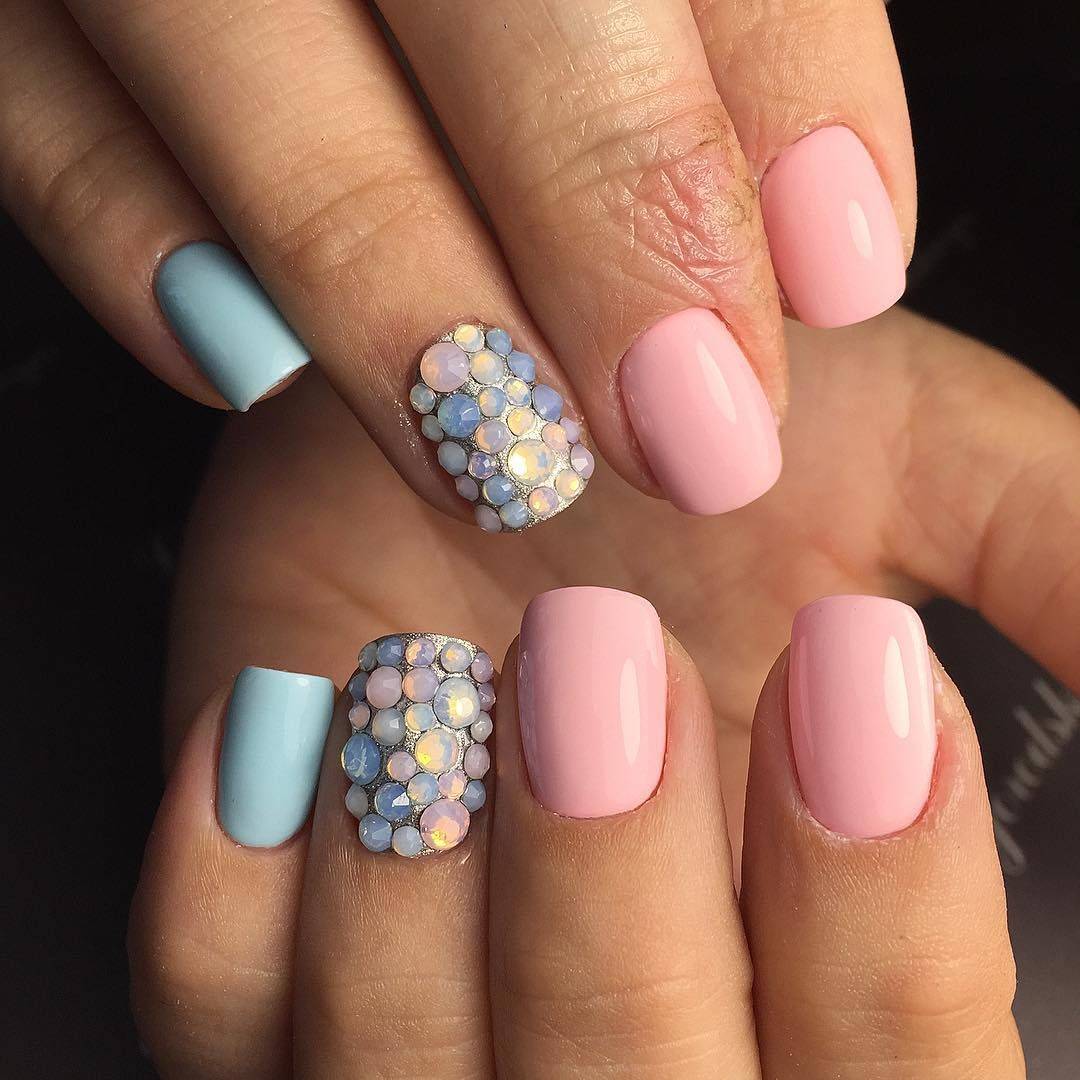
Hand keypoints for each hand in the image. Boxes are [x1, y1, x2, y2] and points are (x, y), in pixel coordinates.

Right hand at [3, 0, 912, 526]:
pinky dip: (140, 252)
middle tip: (696, 433)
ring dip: (392, 293)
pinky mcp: (9, 18)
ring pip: (251, 78)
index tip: (843, 272)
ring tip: (510, 458)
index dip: (784, 90)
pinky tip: (245, 367)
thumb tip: (818, 251)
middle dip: (604, 217)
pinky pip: (42, 133)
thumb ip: (739, 42)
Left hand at [129, 308, 1077, 1072]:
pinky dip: (239, 894)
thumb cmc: (675, 414)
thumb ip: (1058, 547)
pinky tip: (290, 722)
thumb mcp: (909, 452)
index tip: (843, 668)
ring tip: (431, 671)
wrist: (473, 392)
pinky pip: (216, 1011)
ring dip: (413, 898)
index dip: (887, 925)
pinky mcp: (253, 942)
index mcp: (806, 934)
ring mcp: (419, 991)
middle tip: (601, 647)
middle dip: (614, 909)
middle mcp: (622, 993)